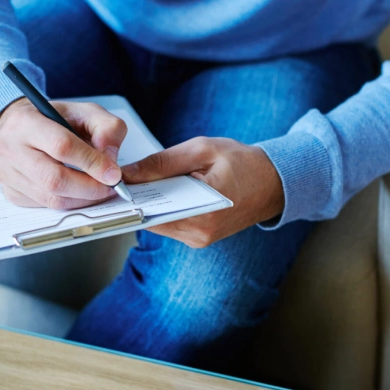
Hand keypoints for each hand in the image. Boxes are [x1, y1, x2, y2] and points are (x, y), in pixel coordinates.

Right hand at [0, 98, 127, 208]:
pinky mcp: (10, 192)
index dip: (92, 163)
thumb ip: (106, 127)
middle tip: (111, 187)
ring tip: (99, 190)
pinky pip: (45, 206)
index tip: (114, 173)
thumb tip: (110, 158)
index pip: (62, 146)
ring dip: (83, 199)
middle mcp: (10, 148)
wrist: (16, 128)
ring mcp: (7, 173)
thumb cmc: (52, 119)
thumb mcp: (84, 111)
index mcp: (26, 121)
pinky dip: (69, 203)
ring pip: (51, 198)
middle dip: (90, 188)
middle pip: (55, 179)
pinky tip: (80, 193)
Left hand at [122, 137, 284, 247]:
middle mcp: (199, 234)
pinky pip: (171, 224)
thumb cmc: (243, 162)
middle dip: (139, 199)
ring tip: (147, 180)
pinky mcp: (200, 238)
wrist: (274, 182)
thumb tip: (128, 174)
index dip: (130, 198)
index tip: (115, 182)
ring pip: (159, 223)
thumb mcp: (202, 150)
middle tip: (127, 177)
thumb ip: (162, 162)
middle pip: (151, 220)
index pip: (150, 213)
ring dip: (151, 204)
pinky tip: (164, 191)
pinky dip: (164, 208)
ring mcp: (200, 239)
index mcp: (203, 213)